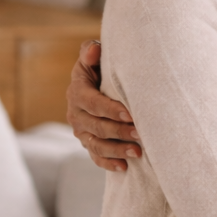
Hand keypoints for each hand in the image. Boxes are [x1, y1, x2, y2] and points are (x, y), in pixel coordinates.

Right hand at [66, 40, 141, 171]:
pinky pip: (95, 156)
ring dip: (117, 150)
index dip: (111, 110)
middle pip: (97, 126)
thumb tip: (94, 49)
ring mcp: (81, 131)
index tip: (131, 114)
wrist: (96, 84)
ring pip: (96, 144)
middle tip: (141, 134)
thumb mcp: (92, 57)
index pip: (93, 103)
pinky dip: (108, 163)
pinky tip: (124, 167)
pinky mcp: (87, 143)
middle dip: (119, 131)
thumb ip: (90, 52)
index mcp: (78, 92)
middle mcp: (76, 113)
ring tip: (138, 152)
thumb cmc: (99, 68)